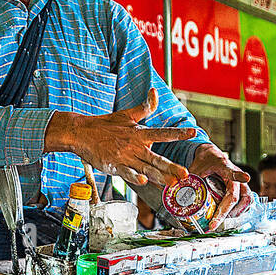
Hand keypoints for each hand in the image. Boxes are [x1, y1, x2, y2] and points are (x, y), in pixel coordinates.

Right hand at [45, 87, 195, 190]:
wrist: (83, 133)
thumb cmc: (106, 125)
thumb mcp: (127, 114)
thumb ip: (145, 107)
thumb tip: (154, 91)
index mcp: (140, 134)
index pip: (163, 133)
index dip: (178, 132)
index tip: (193, 132)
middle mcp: (135, 146)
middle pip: (157, 158)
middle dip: (172, 166)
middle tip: (185, 174)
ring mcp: (125, 157)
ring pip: (146, 168)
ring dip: (159, 176)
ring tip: (172, 183)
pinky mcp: (115, 166)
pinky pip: (127, 173)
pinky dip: (135, 176)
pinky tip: (144, 181)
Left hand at [191, 143, 252, 228]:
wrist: (211, 155)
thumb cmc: (205, 160)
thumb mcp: (194, 167)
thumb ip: (189, 179)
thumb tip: (177, 192)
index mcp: (224, 166)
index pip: (232, 171)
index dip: (238, 176)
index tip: (245, 177)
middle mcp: (236, 175)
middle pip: (240, 196)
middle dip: (228, 212)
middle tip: (214, 223)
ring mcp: (241, 183)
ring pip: (246, 201)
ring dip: (235, 214)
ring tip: (219, 222)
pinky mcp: (241, 189)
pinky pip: (245, 203)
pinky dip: (238, 212)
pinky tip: (227, 218)